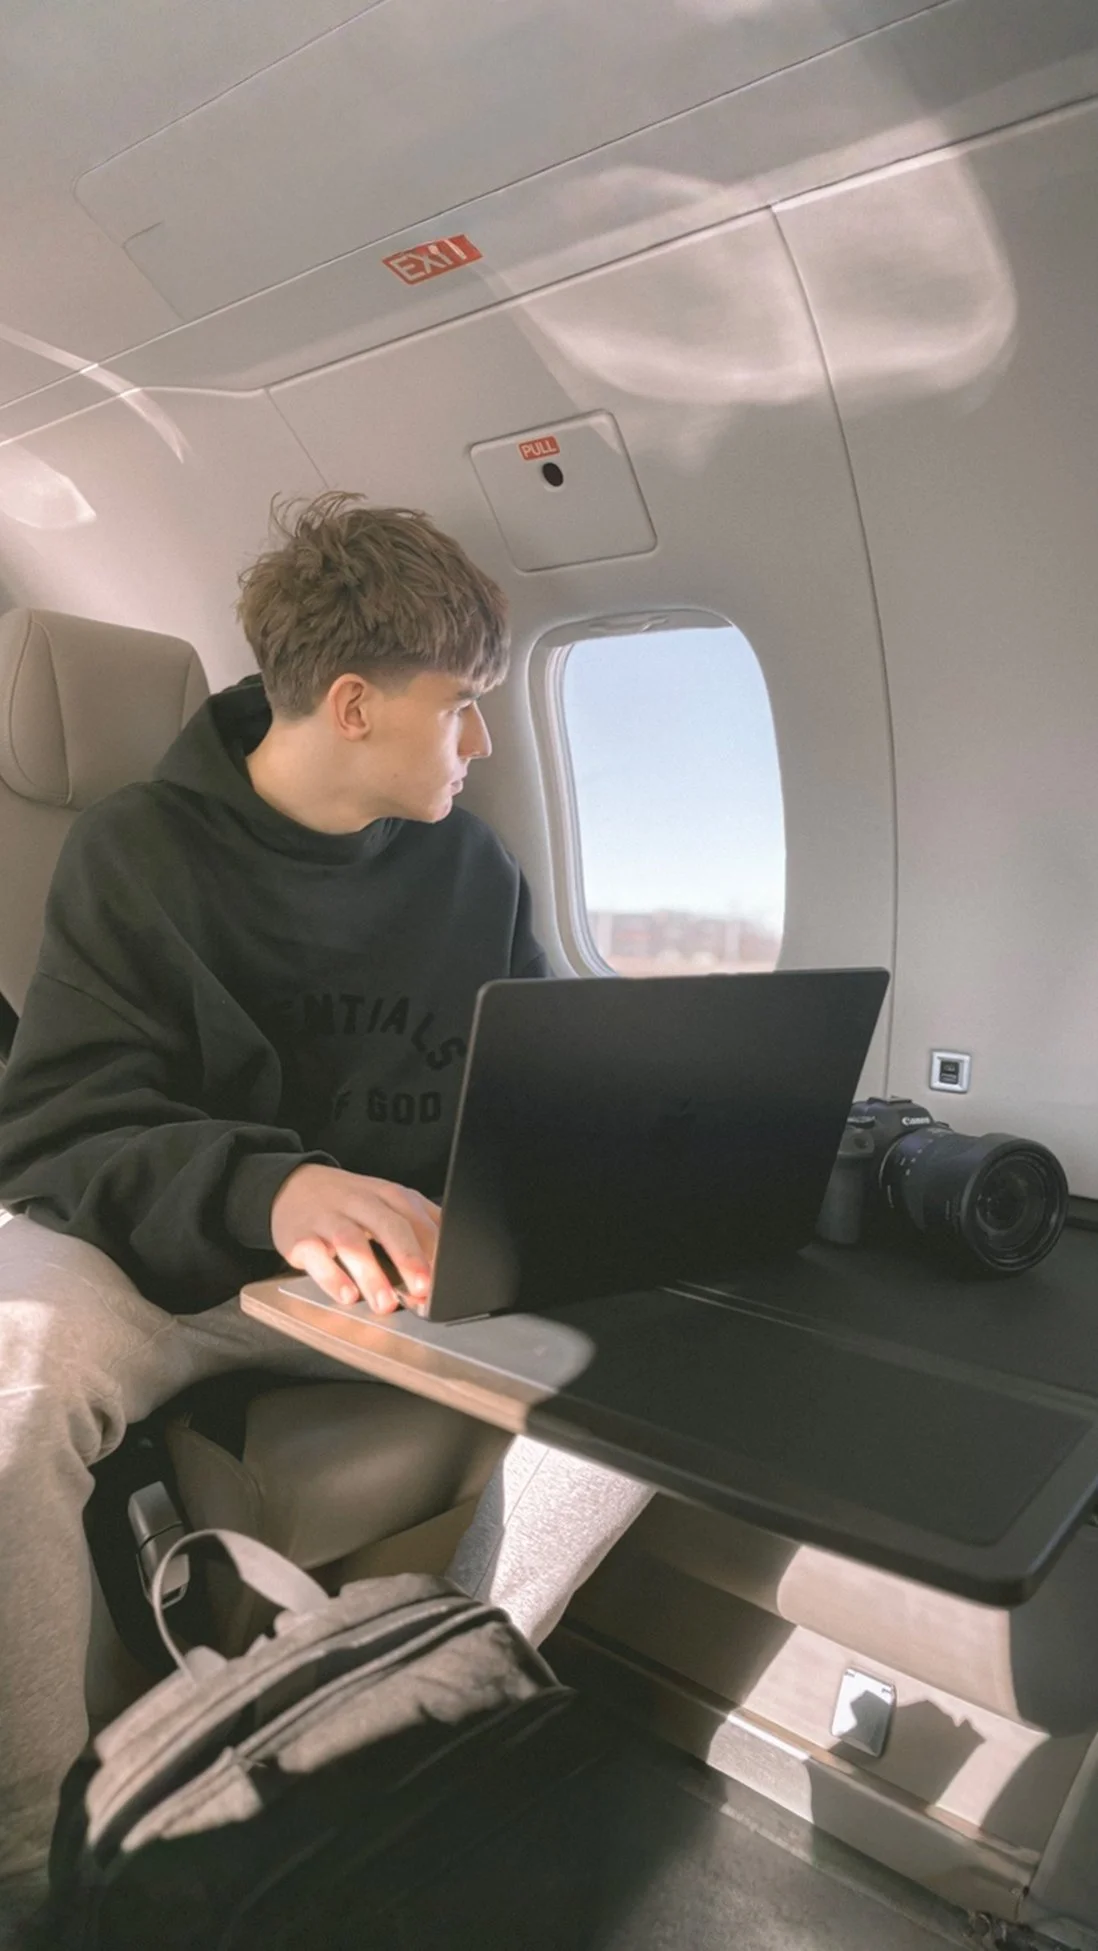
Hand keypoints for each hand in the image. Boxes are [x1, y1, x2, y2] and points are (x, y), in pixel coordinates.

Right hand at [270, 1164, 440, 1313]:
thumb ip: (421, 1228)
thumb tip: (455, 1261)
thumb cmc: (351, 1205)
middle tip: (422, 1289)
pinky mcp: (301, 1237)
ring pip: (352, 1243)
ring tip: (385, 1303)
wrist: (293, 1187)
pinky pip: (316, 1256)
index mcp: (391, 1196)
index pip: (419, 1222)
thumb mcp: (388, 1205)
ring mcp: (330, 1218)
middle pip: (390, 1227)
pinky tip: (345, 1295)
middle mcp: (362, 1203)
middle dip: (409, 1258)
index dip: (434, 1253)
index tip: (447, 1282)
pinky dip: (331, 1277)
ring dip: (371, 1275)